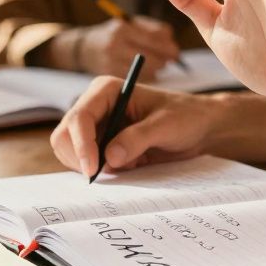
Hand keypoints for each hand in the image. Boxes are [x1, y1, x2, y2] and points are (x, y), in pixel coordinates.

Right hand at [50, 76, 220, 175]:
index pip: (79, 117)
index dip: (81, 144)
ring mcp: (97, 127)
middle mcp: (96, 107)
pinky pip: (87, 163)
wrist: (199, 127)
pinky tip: (128, 166)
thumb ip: (138, 139)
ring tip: (127, 165)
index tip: (93, 170)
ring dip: (91, 166)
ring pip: (71, 152)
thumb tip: (109, 157)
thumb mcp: (166, 125)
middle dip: (79, 158)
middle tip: (103, 175)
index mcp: (106, 91)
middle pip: (65, 136)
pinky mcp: (102, 145)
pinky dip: (100, 171)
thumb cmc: (185, 116)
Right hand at [76, 17, 179, 81]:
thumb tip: (172, 43)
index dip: (167, 46)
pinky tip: (146, 71)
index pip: (153, 38)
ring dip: (157, 69)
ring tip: (158, 64)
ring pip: (147, 71)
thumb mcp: (130, 24)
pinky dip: (147, 76)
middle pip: (151, 57)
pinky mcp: (111, 75)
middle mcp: (115, 45)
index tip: (176, 51)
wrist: (84, 49)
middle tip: (171, 59)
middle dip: (164, 59)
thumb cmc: (115, 34)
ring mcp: (112, 62)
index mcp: (122, 29)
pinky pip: (139, 80)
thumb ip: (153, 30)